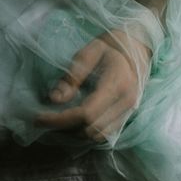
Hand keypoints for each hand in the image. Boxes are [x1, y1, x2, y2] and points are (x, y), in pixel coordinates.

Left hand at [36, 30, 150, 141]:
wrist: (140, 46)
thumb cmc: (113, 45)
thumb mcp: (90, 51)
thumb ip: (73, 76)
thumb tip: (56, 100)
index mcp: (117, 83)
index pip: (86, 113)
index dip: (60, 120)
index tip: (39, 118)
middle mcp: (127, 101)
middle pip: (91, 129)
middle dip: (66, 127)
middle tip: (47, 118)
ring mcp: (130, 109)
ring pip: (99, 135)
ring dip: (77, 132)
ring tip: (61, 119)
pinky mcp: (129, 113)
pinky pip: (107, 133)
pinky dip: (89, 131)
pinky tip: (77, 120)